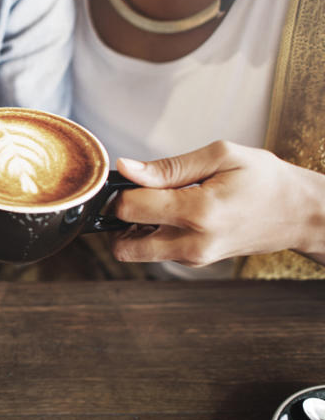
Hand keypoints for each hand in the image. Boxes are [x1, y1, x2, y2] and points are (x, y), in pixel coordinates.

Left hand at [111, 140, 324, 266]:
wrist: (300, 213)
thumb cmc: (265, 179)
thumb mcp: (221, 157)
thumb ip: (168, 167)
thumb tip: (127, 168)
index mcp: (199, 213)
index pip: (129, 209)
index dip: (121, 191)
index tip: (133, 177)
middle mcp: (193, 244)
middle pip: (123, 246)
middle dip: (119, 220)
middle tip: (139, 195)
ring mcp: (194, 258)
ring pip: (137, 252)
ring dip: (136, 228)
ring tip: (162, 202)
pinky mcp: (195, 262)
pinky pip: (156, 252)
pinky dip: (154, 233)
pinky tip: (176, 212)